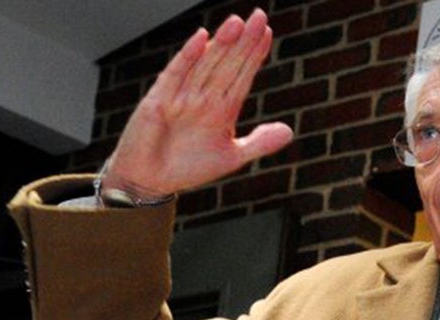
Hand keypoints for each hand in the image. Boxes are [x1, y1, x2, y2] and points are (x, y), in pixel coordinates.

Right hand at [101, 8, 292, 197]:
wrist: (150, 182)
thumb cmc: (188, 167)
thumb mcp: (231, 157)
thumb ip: (259, 143)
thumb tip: (289, 131)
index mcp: (222, 108)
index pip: (242, 75)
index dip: (254, 54)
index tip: (268, 32)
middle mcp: (203, 97)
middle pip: (228, 63)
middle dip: (244, 41)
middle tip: (259, 16)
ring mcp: (182, 96)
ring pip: (206, 65)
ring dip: (222, 44)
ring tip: (238, 22)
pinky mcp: (159, 101)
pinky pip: (176, 75)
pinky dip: (188, 57)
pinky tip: (202, 38)